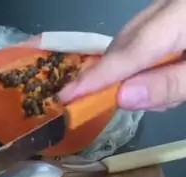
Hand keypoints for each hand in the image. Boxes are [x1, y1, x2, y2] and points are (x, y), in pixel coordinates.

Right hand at [60, 0, 185, 110]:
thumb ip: (168, 85)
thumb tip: (122, 98)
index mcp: (179, 15)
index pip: (129, 51)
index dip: (97, 77)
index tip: (66, 97)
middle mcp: (168, 4)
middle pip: (127, 40)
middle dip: (114, 74)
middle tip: (117, 103)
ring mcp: (169, 4)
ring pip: (135, 36)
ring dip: (132, 68)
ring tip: (159, 92)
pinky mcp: (172, 10)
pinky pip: (149, 31)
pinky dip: (146, 56)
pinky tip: (164, 72)